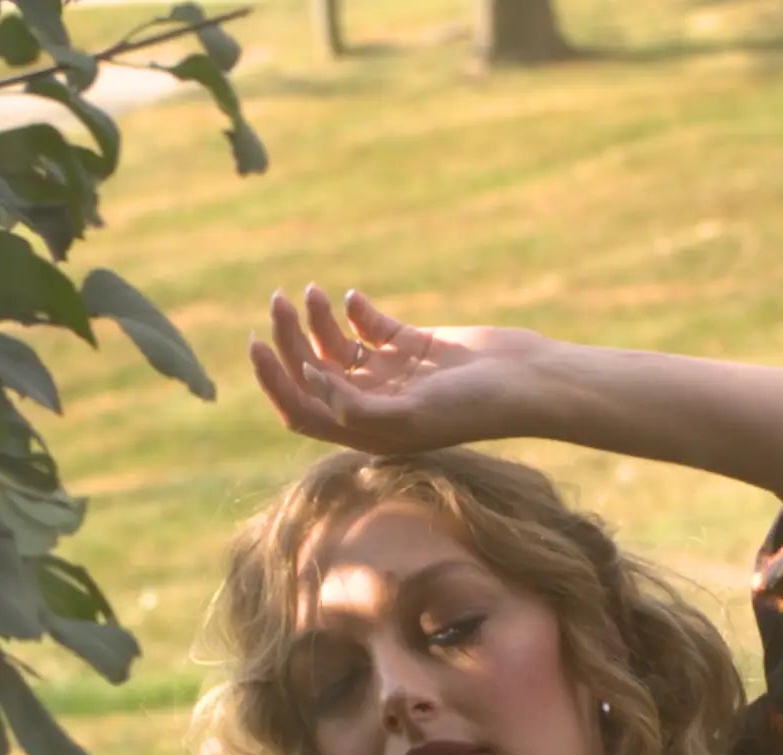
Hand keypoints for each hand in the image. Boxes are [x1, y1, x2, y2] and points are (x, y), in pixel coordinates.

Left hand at [248, 282, 548, 454]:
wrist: (525, 381)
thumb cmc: (473, 407)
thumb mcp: (410, 414)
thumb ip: (356, 405)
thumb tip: (308, 379)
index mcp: (366, 432)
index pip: (303, 411)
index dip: (274, 382)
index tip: (257, 342)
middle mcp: (374, 407)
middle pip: (313, 374)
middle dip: (290, 339)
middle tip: (280, 301)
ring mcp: (392, 376)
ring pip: (337, 347)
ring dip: (318, 320)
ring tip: (312, 293)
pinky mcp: (412, 346)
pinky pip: (370, 327)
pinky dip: (356, 311)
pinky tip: (355, 298)